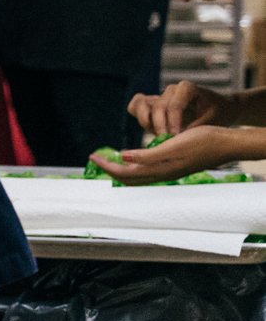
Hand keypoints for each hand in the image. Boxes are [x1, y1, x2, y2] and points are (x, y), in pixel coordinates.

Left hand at [90, 125, 261, 185]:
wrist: (227, 143)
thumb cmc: (202, 141)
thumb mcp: (173, 145)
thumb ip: (148, 155)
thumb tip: (123, 158)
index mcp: (159, 170)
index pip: (125, 173)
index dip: (107, 166)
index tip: (92, 157)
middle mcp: (162, 174)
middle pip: (128, 178)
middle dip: (110, 169)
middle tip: (96, 158)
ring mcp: (169, 172)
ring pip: (138, 176)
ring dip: (121, 169)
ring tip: (109, 159)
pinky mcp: (174, 167)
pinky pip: (147, 171)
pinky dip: (134, 166)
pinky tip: (133, 158)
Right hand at [128, 81, 231, 142]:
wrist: (221, 108)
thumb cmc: (220, 113)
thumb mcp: (212, 121)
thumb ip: (194, 128)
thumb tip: (178, 140)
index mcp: (187, 88)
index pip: (173, 105)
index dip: (172, 123)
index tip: (175, 137)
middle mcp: (171, 90)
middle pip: (157, 106)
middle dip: (160, 125)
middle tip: (166, 140)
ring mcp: (161, 95)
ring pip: (141, 104)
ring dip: (146, 121)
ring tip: (157, 135)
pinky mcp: (154, 104)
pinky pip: (136, 106)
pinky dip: (140, 118)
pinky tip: (151, 131)